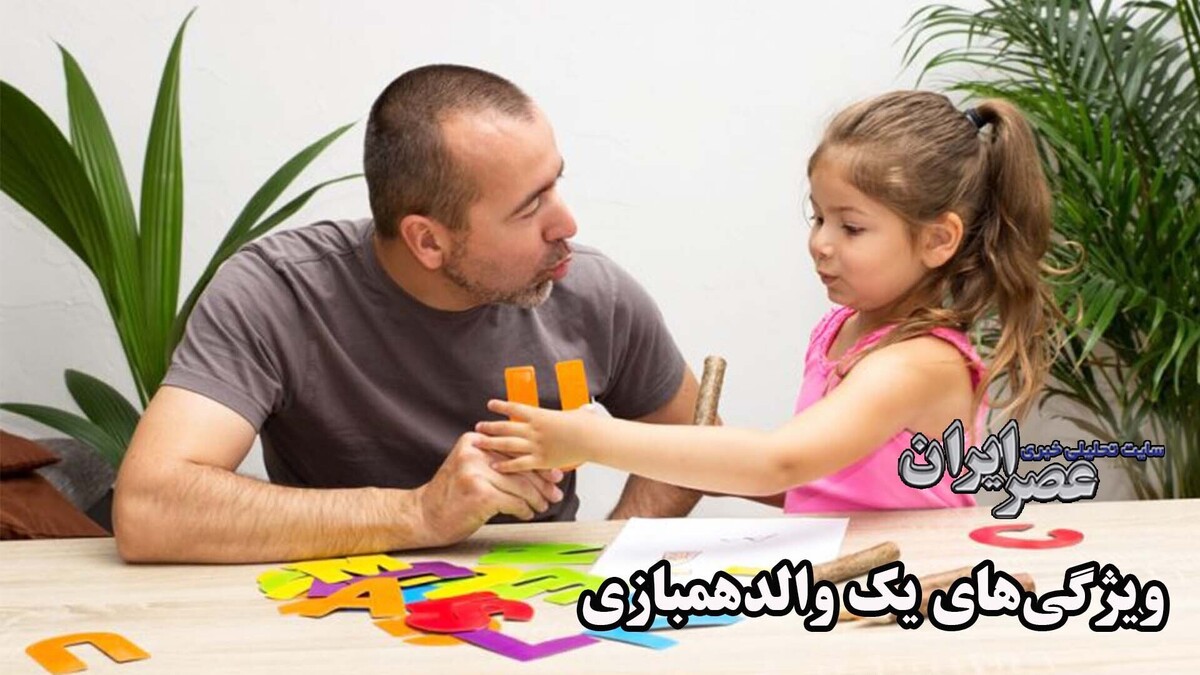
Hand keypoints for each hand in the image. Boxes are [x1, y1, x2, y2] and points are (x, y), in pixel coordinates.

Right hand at [414, 432, 564, 546]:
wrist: (424, 516)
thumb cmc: (451, 495)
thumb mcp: (471, 468)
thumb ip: (497, 462)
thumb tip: (535, 467)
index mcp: (475, 441)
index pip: (516, 450)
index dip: (538, 463)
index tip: (554, 475)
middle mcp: (475, 452)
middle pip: (520, 466)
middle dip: (542, 482)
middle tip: (555, 493)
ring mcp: (475, 472)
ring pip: (520, 485)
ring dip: (536, 498)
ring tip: (543, 506)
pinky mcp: (479, 493)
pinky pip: (513, 501)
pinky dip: (524, 509)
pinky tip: (527, 513)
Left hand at [474, 400, 594, 471]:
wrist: (592, 438)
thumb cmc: (588, 426)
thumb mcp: (580, 414)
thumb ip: (578, 412)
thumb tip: (587, 409)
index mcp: (541, 415)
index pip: (515, 408)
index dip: (501, 406)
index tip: (490, 405)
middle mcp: (534, 430)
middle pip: (506, 427)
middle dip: (490, 427)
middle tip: (478, 427)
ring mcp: (536, 445)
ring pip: (507, 444)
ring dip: (491, 443)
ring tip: (479, 443)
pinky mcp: (541, 460)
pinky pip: (519, 464)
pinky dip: (505, 465)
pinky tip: (494, 465)